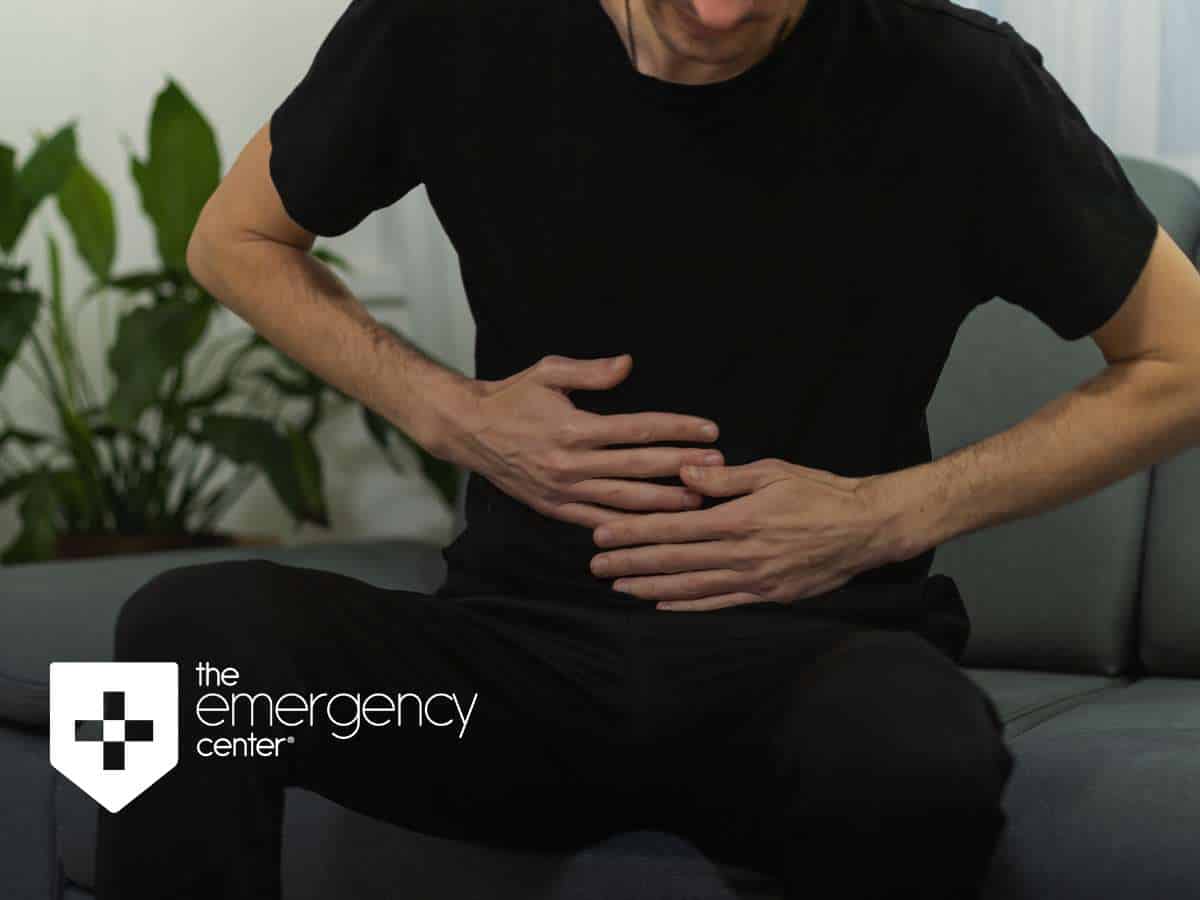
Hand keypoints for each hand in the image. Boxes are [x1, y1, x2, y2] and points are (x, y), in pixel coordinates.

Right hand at [439, 353, 727, 528]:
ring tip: (699, 499)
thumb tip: (628, 364)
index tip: (709, 429)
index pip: (639, 429)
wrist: (470, 430)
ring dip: (665, 501)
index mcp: (575, 428)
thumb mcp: (548, 371)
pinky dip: (629, 525)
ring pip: (625, 500)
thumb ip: (591, 372)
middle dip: (683, 466)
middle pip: (640, 467)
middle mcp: (572, 464)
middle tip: (719, 466)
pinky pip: (599, 521)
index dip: (677, 429)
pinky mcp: (556, 508)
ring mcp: (564, 491)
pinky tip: (656, 526)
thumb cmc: (513, 397)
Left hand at [588, 458, 894, 610]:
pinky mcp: (768, 595)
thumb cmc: (819, 492)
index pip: (673, 527)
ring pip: (691, 587)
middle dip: (631, 563)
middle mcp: (741, 554)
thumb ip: (725, 477)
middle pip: (674, 560)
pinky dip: (688, 604)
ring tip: (619, 588)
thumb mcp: (772, 472)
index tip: (603, 536)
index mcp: (738, 519)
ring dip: (651, 587)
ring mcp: (754, 579)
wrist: (866, 528)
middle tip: (596, 568)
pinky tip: (662, 603)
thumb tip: (683, 474)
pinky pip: (720, 603)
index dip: (634, 533)